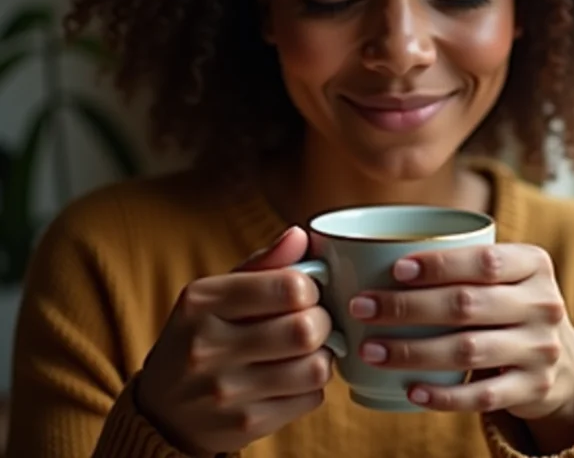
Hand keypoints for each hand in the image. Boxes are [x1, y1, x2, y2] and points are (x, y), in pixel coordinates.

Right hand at [135, 227, 332, 456]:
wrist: (163, 411)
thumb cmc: (202, 336)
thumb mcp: (217, 293)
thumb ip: (263, 263)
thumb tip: (300, 235)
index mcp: (202, 302)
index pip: (288, 287)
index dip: (310, 287)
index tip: (304, 292)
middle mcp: (208, 347)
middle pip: (305, 329)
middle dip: (322, 321)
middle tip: (313, 320)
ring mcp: (225, 392)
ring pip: (315, 367)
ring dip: (321, 355)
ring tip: (306, 349)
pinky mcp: (244, 426)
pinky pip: (310, 399)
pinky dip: (311, 386)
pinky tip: (292, 378)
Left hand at [348, 244, 573, 420]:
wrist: (561, 356)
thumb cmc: (508, 300)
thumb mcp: (504, 272)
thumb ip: (461, 261)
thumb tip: (373, 253)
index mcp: (534, 264)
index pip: (484, 261)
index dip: (438, 265)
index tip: (394, 270)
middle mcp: (543, 304)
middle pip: (466, 305)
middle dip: (406, 307)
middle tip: (361, 308)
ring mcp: (541, 350)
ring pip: (467, 351)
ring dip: (412, 351)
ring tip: (370, 349)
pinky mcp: (534, 389)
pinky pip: (482, 396)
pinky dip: (443, 395)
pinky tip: (410, 390)